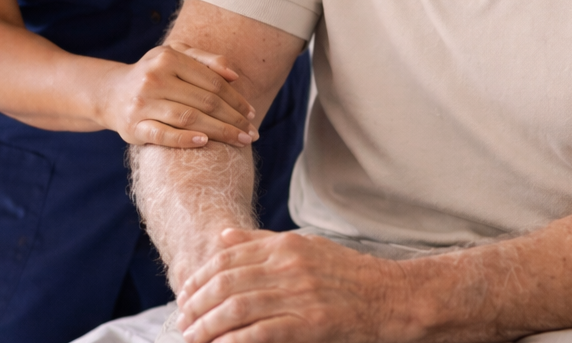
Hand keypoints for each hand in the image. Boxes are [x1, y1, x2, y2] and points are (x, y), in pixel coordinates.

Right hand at [98, 44, 258, 147]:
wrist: (112, 94)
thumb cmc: (154, 74)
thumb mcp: (176, 56)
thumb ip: (206, 60)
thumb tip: (234, 76)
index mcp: (168, 57)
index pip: (212, 81)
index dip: (236, 99)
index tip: (252, 114)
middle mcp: (154, 78)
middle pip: (204, 101)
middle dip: (233, 119)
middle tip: (251, 133)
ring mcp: (143, 103)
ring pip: (189, 118)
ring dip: (219, 131)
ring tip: (239, 141)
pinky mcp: (133, 126)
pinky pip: (163, 135)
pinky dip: (184, 139)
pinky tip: (205, 142)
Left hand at [176, 229, 404, 342]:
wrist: (390, 297)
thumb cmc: (347, 274)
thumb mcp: (306, 247)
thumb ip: (262, 243)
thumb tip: (224, 238)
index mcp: (286, 246)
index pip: (229, 257)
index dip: (200, 276)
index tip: (185, 293)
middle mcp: (289, 266)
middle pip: (227, 282)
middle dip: (197, 303)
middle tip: (181, 320)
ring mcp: (299, 294)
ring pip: (238, 307)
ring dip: (208, 325)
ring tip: (192, 337)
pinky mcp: (310, 324)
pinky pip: (262, 332)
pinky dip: (235, 341)